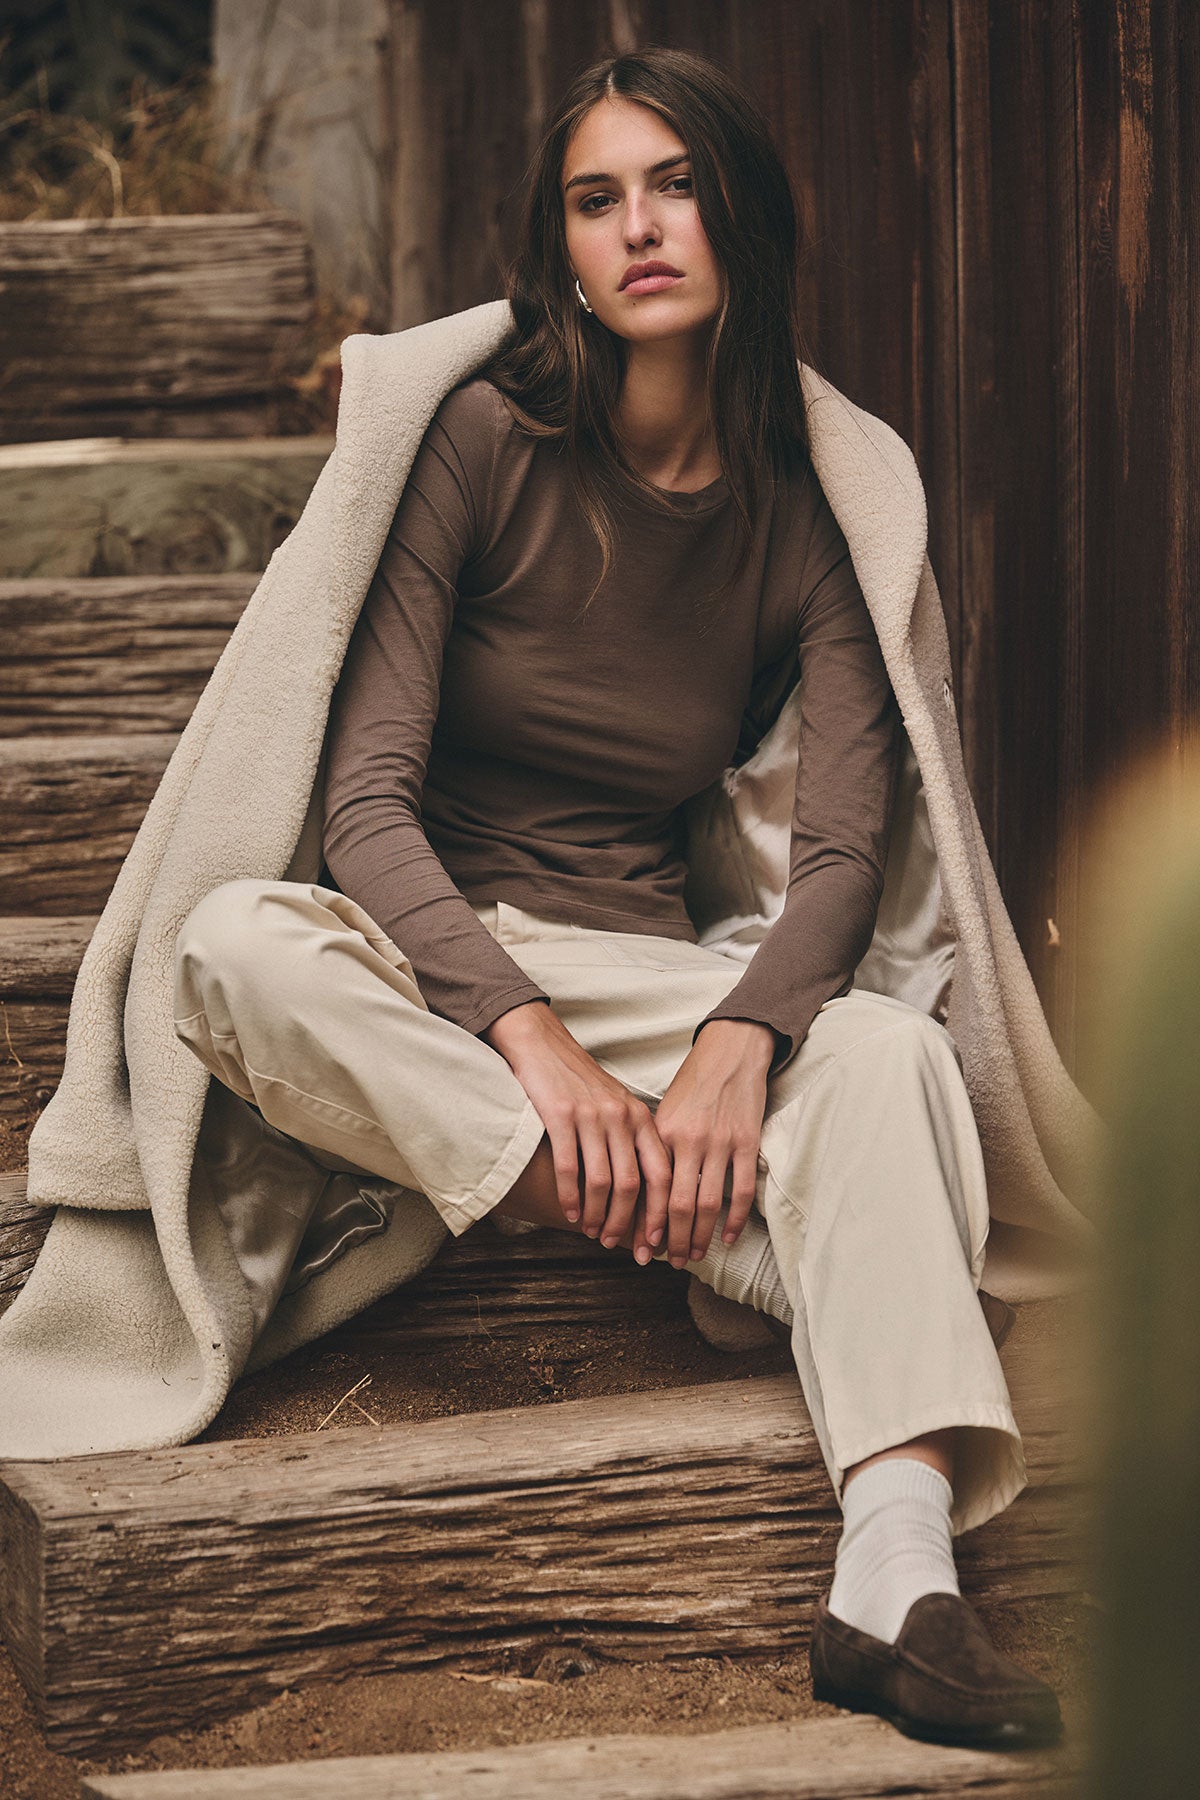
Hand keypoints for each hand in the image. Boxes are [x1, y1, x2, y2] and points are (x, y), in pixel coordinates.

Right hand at [483, 1000, 672, 1257]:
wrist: (543, 1045)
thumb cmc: (581, 1084)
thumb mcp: (617, 1106)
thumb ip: (632, 1141)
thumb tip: (643, 1193)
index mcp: (640, 1117)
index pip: (661, 1174)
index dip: (660, 1213)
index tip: (656, 1242)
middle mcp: (621, 1117)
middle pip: (633, 1184)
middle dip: (627, 1223)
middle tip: (619, 1246)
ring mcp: (591, 1116)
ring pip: (601, 1181)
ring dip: (597, 1215)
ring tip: (592, 1233)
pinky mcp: (560, 1116)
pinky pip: (569, 1167)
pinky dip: (571, 1197)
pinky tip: (570, 1213)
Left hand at [650, 1018, 775, 1266]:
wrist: (730, 1052)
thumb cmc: (693, 1084)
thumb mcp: (664, 1112)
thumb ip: (654, 1148)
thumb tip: (640, 1191)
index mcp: (663, 1133)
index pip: (652, 1190)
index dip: (646, 1224)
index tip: (642, 1247)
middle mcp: (690, 1141)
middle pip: (679, 1205)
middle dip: (672, 1240)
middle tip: (670, 1262)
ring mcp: (720, 1143)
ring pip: (708, 1204)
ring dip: (700, 1236)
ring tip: (694, 1255)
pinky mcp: (747, 1143)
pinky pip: (740, 1190)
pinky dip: (733, 1219)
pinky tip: (726, 1236)